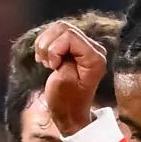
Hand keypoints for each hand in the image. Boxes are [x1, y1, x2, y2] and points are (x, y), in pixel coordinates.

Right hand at [34, 20, 108, 135]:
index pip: (69, 35)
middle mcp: (93, 48)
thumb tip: (58, 44)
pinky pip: (55, 34)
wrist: (69, 114)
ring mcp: (84, 47)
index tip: (53, 66)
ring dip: (45, 45)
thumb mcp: (63, 81)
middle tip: (48, 64)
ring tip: (47, 63)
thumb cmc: (66, 103)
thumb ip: (63, 58)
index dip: (54, 49)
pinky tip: (47, 60)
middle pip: (63, 28)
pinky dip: (45, 45)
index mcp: (94, 57)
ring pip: (58, 28)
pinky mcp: (74, 48)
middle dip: (48, 45)